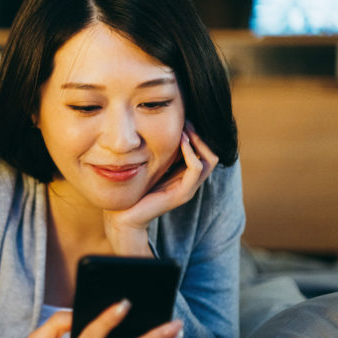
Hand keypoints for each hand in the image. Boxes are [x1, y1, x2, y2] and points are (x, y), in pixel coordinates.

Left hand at [103, 122, 218, 254]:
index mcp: (185, 177)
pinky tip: (181, 141)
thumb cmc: (135, 190)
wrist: (125, 215)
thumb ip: (161, 156)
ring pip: (209, 160)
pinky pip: (195, 168)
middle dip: (200, 136)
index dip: (197, 136)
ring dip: (198, 141)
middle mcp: (190, 183)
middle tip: (188, 122)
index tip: (185, 121)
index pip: (204, 154)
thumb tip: (162, 132)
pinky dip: (191, 152)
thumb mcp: (151, 168)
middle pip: (211, 155)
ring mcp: (188, 189)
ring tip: (185, 129)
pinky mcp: (182, 194)